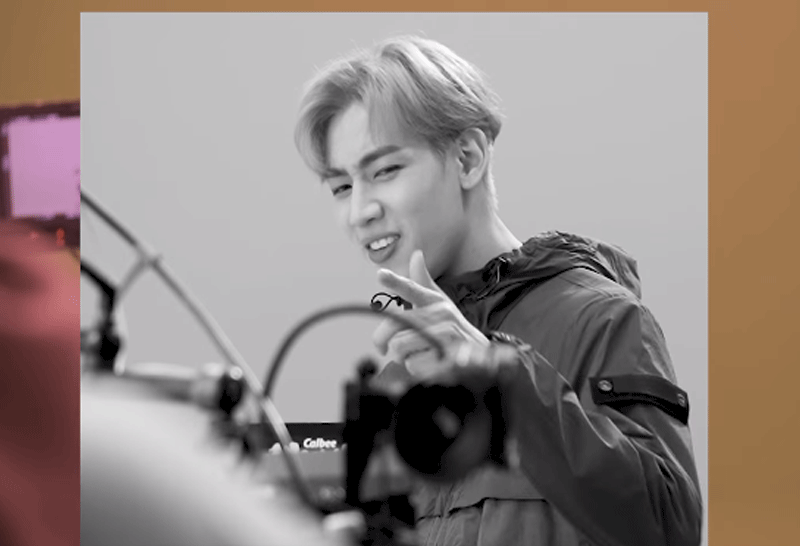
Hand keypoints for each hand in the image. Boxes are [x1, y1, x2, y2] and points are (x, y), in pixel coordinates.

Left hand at [372, 250, 490, 377]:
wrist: (478, 353)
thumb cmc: (451, 326)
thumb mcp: (439, 303)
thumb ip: (421, 282)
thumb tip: (416, 254)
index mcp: (434, 300)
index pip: (412, 288)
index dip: (396, 281)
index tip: (380, 274)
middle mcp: (441, 314)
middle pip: (395, 324)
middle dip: (382, 339)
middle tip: (382, 348)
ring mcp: (446, 335)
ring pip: (400, 346)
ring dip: (403, 356)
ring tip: (417, 353)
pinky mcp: (447, 356)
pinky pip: (412, 364)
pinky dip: (415, 368)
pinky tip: (428, 364)